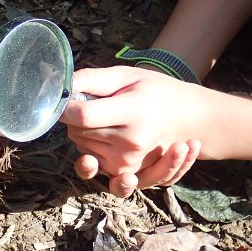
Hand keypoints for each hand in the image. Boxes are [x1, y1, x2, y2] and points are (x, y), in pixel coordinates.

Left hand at [60, 66, 206, 196]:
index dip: (67, 106)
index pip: (81, 115)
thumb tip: (61, 85)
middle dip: (78, 117)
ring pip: (80, 147)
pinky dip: (89, 153)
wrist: (190, 119)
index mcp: (133, 114)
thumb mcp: (127, 76)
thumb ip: (92, 79)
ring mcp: (127, 163)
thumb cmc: (157, 92)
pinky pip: (91, 165)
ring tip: (108, 121)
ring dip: (85, 135)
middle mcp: (130, 144)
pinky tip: (97, 145)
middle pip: (77, 131)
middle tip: (100, 105)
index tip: (71, 97)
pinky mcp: (125, 175)